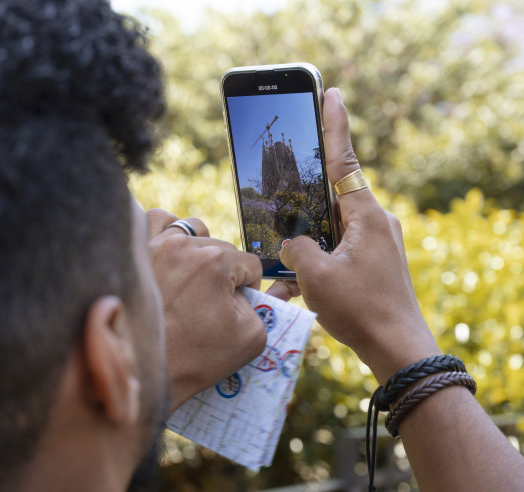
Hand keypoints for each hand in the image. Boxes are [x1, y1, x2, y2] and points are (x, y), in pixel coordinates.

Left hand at [147, 209, 285, 411]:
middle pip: (220, 247)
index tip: (235, 308)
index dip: (248, 288)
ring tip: (190, 276)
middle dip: (222, 272)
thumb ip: (267, 305)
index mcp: (216, 261)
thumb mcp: (250, 338)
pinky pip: (154, 221)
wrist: (142, 371)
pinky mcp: (134, 251)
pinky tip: (167, 254)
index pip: (248, 263)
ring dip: (197, 248)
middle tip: (210, 303)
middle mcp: (183, 245)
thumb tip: (264, 289)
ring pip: (189, 229)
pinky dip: (165, 231)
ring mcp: (154, 244)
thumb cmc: (195, 358)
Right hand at [279, 88, 440, 383]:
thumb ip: (295, 248)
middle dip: (304, 203)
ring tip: (289, 274)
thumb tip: (292, 243)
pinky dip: (317, 267)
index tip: (332, 94)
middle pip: (331, 199)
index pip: (345, 161)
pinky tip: (297, 292)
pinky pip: (338, 253)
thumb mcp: (315, 276)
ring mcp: (377, 244)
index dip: (335, 126)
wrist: (399, 351)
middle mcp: (376, 224)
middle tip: (283, 197)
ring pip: (331, 231)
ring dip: (307, 246)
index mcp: (366, 217)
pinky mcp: (374, 264)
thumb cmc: (361, 311)